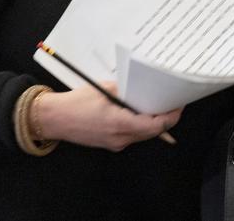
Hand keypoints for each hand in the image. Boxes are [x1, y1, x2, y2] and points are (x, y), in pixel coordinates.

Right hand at [33, 82, 181, 151]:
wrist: (55, 119)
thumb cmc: (76, 102)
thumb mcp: (104, 89)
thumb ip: (125, 91)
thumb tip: (141, 89)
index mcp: (120, 123)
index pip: (155, 125)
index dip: (170, 117)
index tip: (178, 106)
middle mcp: (120, 137)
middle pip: (152, 132)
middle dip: (164, 119)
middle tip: (170, 103)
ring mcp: (115, 143)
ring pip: (142, 135)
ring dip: (151, 123)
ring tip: (154, 105)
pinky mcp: (110, 144)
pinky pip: (131, 136)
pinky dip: (138, 125)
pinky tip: (136, 112)